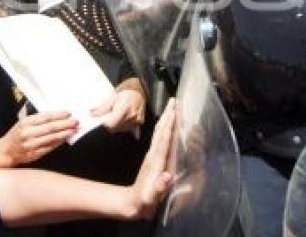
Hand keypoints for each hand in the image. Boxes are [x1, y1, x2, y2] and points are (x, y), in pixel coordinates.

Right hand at [0, 111, 77, 167]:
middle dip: (65, 124)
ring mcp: (31, 145)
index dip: (58, 115)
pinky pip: (50, 147)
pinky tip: (66, 138)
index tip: (69, 113)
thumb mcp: (23, 122)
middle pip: (51, 127)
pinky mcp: (35, 154)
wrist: (6, 151)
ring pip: (52, 138)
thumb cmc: (17, 134)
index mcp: (25, 122)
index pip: (45, 117)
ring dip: (65, 133)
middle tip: (76, 121)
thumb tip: (56, 116)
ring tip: (74, 129)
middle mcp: (28, 133)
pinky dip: (59, 142)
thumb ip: (37, 119)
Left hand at [92, 84, 145, 134]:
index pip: (112, 124)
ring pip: (121, 129)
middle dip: (109, 125)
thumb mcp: (112, 97)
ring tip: (115, 117)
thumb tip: (92, 114)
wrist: (139, 91)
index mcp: (125, 108)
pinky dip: (122, 126)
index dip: (105, 125)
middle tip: (106, 119)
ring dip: (116, 126)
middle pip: (116, 128)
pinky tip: (121, 120)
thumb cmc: (126, 92)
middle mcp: (132, 115)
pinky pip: (128, 129)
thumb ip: (102, 107)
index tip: (101, 122)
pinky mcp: (140, 123)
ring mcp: (137, 120)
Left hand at [125, 98, 174, 219]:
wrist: (130, 204)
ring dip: (166, 118)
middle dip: (168, 115)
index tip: (175, 112)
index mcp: (156, 163)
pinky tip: (167, 125)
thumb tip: (167, 177)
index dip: (170, 126)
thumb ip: (158, 188)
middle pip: (161, 131)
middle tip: (174, 100)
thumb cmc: (143, 202)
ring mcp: (152, 156)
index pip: (164, 140)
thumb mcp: (150, 198)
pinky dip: (164, 128)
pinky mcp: (152, 158)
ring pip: (160, 132)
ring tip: (172, 106)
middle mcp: (153, 155)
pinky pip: (160, 138)